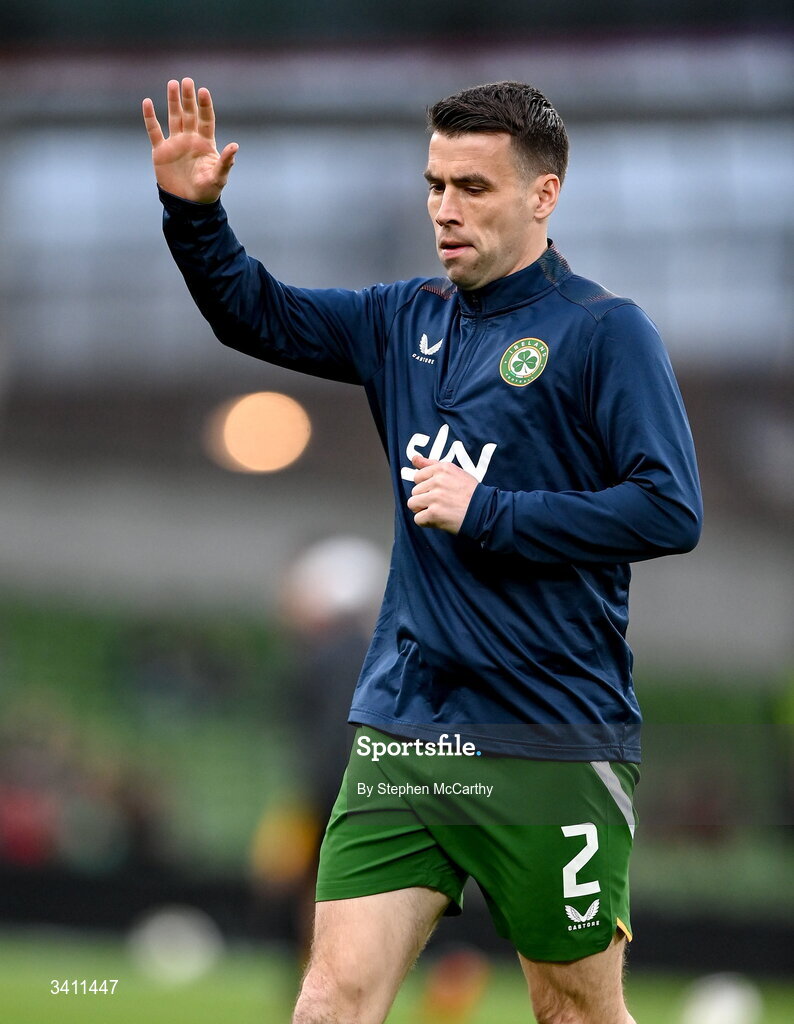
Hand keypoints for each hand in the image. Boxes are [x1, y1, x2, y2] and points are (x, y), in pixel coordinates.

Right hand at [142, 78, 237, 202]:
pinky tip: (148, 103)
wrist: (188, 205)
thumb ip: (226, 162)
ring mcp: (175, 143)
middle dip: (188, 98)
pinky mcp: (161, 151)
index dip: (205, 105)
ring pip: (174, 117)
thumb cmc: (207, 191)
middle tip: (187, 81)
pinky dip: (150, 118)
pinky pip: (154, 131)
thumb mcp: (219, 177)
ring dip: (173, 101)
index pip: (206, 119)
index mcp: (205, 143)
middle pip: (189, 114)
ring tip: (172, 84)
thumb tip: (235, 146)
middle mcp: (190, 139)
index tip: (203, 91)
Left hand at [407, 455, 477, 533]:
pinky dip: (427, 522)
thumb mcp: (454, 472)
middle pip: (415, 491)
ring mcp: (435, 497)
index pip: (418, 476)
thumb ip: (431, 464)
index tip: (439, 491)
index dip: (427, 486)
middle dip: (425, 499)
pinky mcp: (434, 513)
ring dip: (423, 510)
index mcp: (442, 469)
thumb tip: (413, 458)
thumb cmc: (470, 493)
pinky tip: (439, 519)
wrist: (485, 512)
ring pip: (412, 504)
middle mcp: (437, 481)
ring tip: (440, 510)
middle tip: (442, 503)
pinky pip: (417, 519)